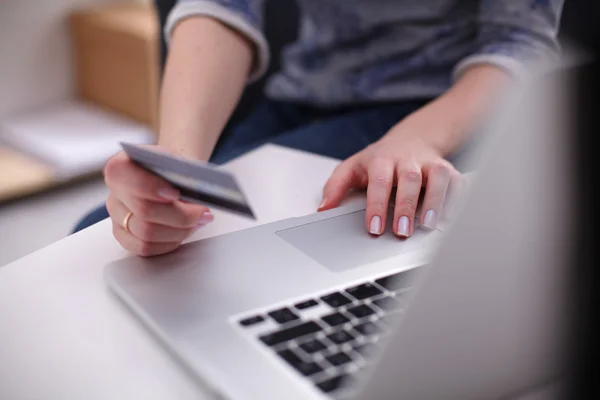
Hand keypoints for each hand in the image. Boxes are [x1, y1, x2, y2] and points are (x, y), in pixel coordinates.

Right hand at [104, 146, 213, 255]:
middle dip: (180, 215)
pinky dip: (170, 242)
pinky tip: (183, 232)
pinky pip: (145, 248)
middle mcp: (114, 193)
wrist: (168, 175)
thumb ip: (181, 172)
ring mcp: (117, 216)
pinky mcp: (124, 236)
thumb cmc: (172, 168)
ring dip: (179, 231)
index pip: (131, 181)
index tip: (176, 193)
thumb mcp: (177, 161)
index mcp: (121, 167)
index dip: (153, 188)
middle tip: (203, 213)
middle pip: (145, 211)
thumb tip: (196, 192)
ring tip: (198, 222)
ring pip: (146, 234)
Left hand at [319, 103, 462, 237]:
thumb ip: (336, 186)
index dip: (376, 205)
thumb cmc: (380, 160)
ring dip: (435, 201)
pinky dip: (457, 198)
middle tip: (401, 231)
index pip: (378, 181)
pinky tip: (451, 217)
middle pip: (408, 179)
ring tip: (428, 225)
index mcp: (382, 159)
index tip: (374, 227)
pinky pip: (457, 181)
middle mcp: (407, 160)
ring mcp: (429, 164)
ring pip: (437, 177)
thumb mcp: (352, 167)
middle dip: (405, 206)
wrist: (411, 139)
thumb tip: (323, 208)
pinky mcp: (448, 170)